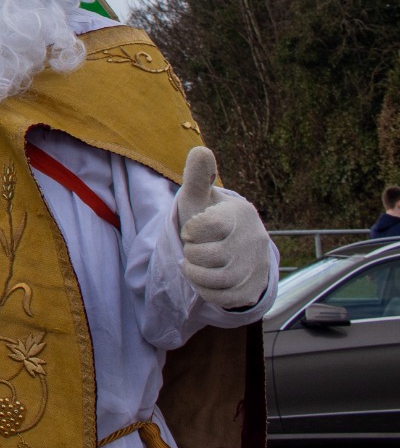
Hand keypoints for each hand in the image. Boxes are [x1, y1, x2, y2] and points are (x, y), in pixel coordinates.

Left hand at [174, 146, 272, 309]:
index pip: (207, 226)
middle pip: (209, 255)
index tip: (191, 229)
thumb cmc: (208, 219)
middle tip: (192, 249)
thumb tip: (201, 150)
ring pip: (218, 278)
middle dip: (191, 254)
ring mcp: (256, 265)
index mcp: (240, 214)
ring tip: (193, 264)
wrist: (231, 248)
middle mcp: (254, 239)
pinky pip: (226, 298)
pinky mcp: (253, 289)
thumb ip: (197, 176)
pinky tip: (203, 280)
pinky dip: (207, 291)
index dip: (191, 230)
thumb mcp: (200, 198)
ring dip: (195, 274)